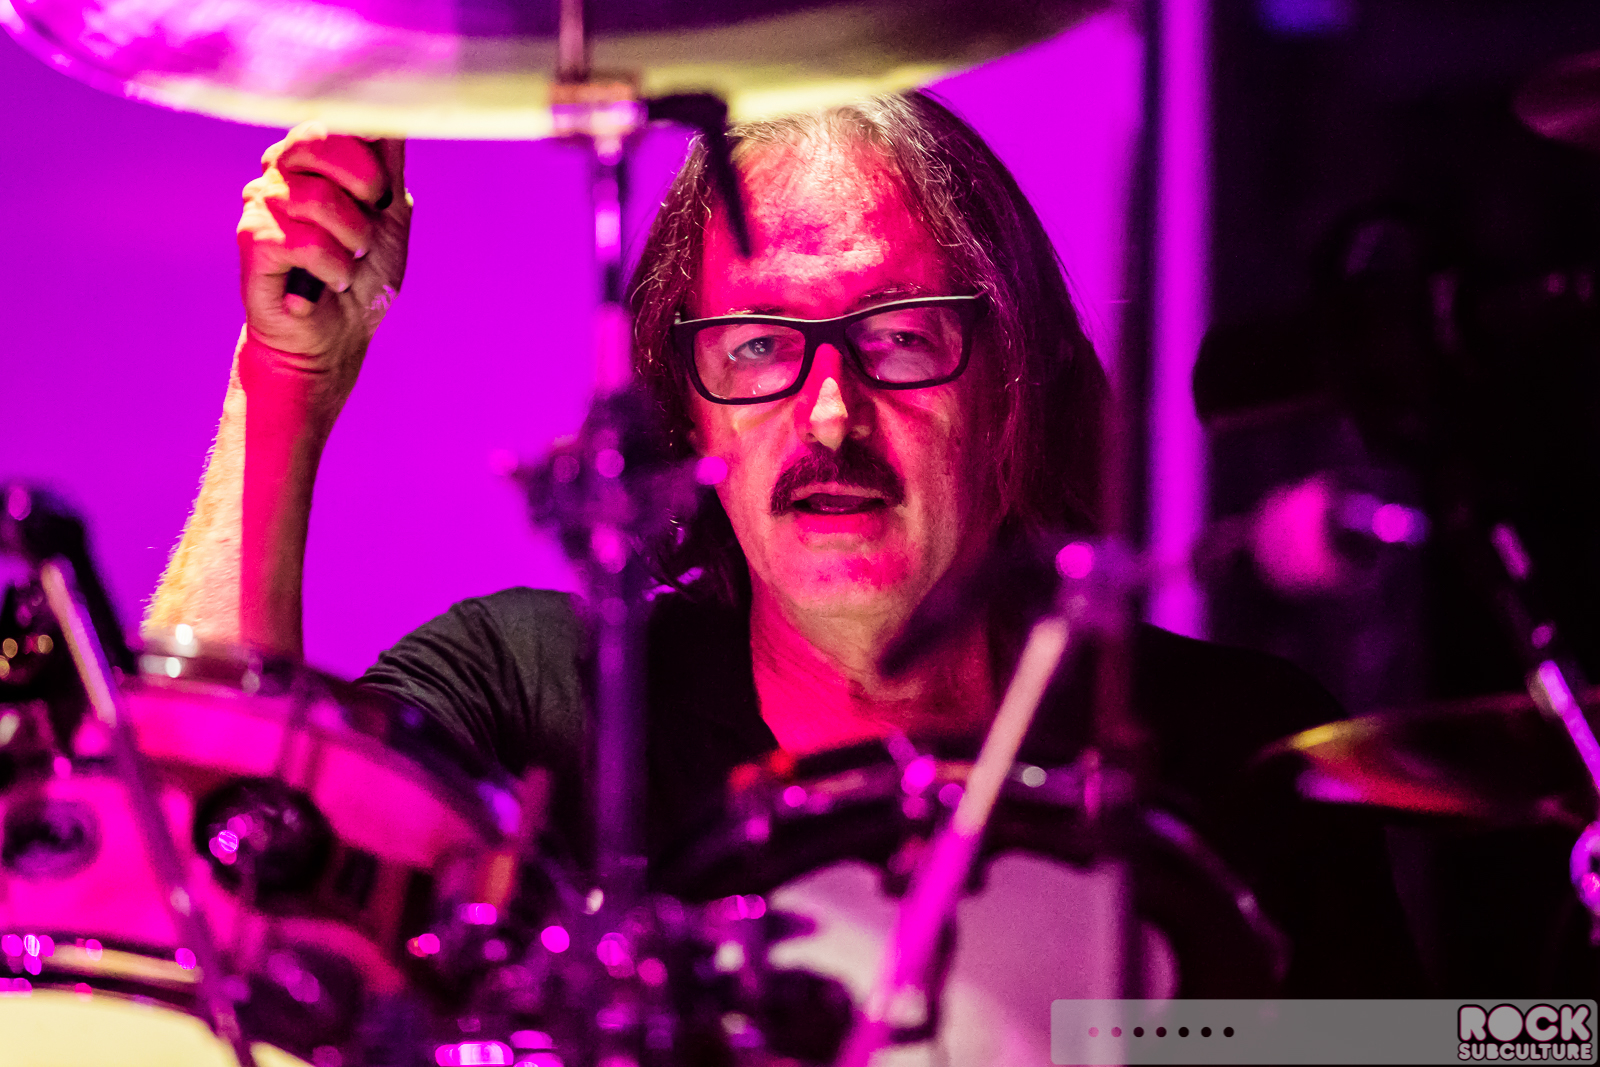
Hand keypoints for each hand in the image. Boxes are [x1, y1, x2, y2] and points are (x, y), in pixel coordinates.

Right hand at [237, 123, 410, 384]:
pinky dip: (331, 267)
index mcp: (313, 156)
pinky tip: (329, 282)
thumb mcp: (390, 214)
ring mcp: (262, 201)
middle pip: (318, 138)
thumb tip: (391, 111)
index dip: (369, 153)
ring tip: (350, 263)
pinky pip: (302, 240)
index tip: (380, 193)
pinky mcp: (253, 239)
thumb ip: (388, 163)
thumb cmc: (361, 276)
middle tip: (371, 221)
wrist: (336, 338)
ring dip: (351, 239)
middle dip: (361, 184)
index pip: (339, 120)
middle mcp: (281, 169)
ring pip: (316, 197)